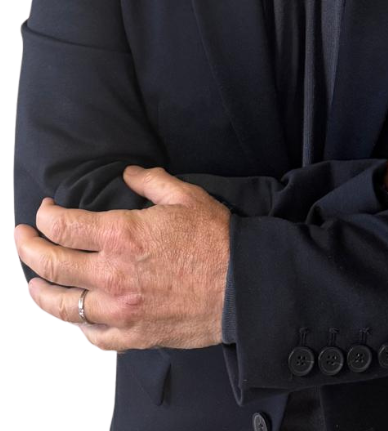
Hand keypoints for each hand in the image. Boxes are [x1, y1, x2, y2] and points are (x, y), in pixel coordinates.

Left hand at [13, 166, 231, 352]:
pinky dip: (78, 325)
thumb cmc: (215, 238)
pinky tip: (75, 315)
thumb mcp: (185, 196)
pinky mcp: (132, 336)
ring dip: (40, 292)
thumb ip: (150, 181)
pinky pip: (92, 335)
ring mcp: (119, 310)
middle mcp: (111, 274)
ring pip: (62, 306)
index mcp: (121, 235)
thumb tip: (127, 174)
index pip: (62, 227)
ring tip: (34, 282)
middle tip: (21, 238)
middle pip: (50, 266)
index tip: (44, 210)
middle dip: (27, 249)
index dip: (45, 217)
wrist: (242, 288)